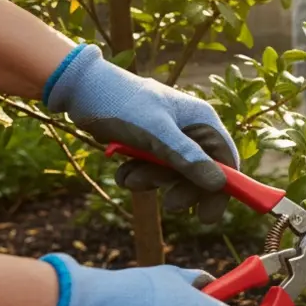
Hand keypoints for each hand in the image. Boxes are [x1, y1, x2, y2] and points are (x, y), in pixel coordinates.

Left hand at [44, 44, 237, 223]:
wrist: (80, 89)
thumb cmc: (122, 103)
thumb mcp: (155, 133)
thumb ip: (186, 158)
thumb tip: (218, 184)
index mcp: (201, 120)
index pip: (225, 159)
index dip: (222, 188)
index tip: (207, 215)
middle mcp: (190, 129)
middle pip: (201, 171)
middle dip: (182, 188)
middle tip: (170, 205)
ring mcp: (169, 138)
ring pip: (172, 174)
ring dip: (153, 182)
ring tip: (131, 179)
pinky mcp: (148, 145)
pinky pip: (152, 170)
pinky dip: (138, 176)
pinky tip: (122, 172)